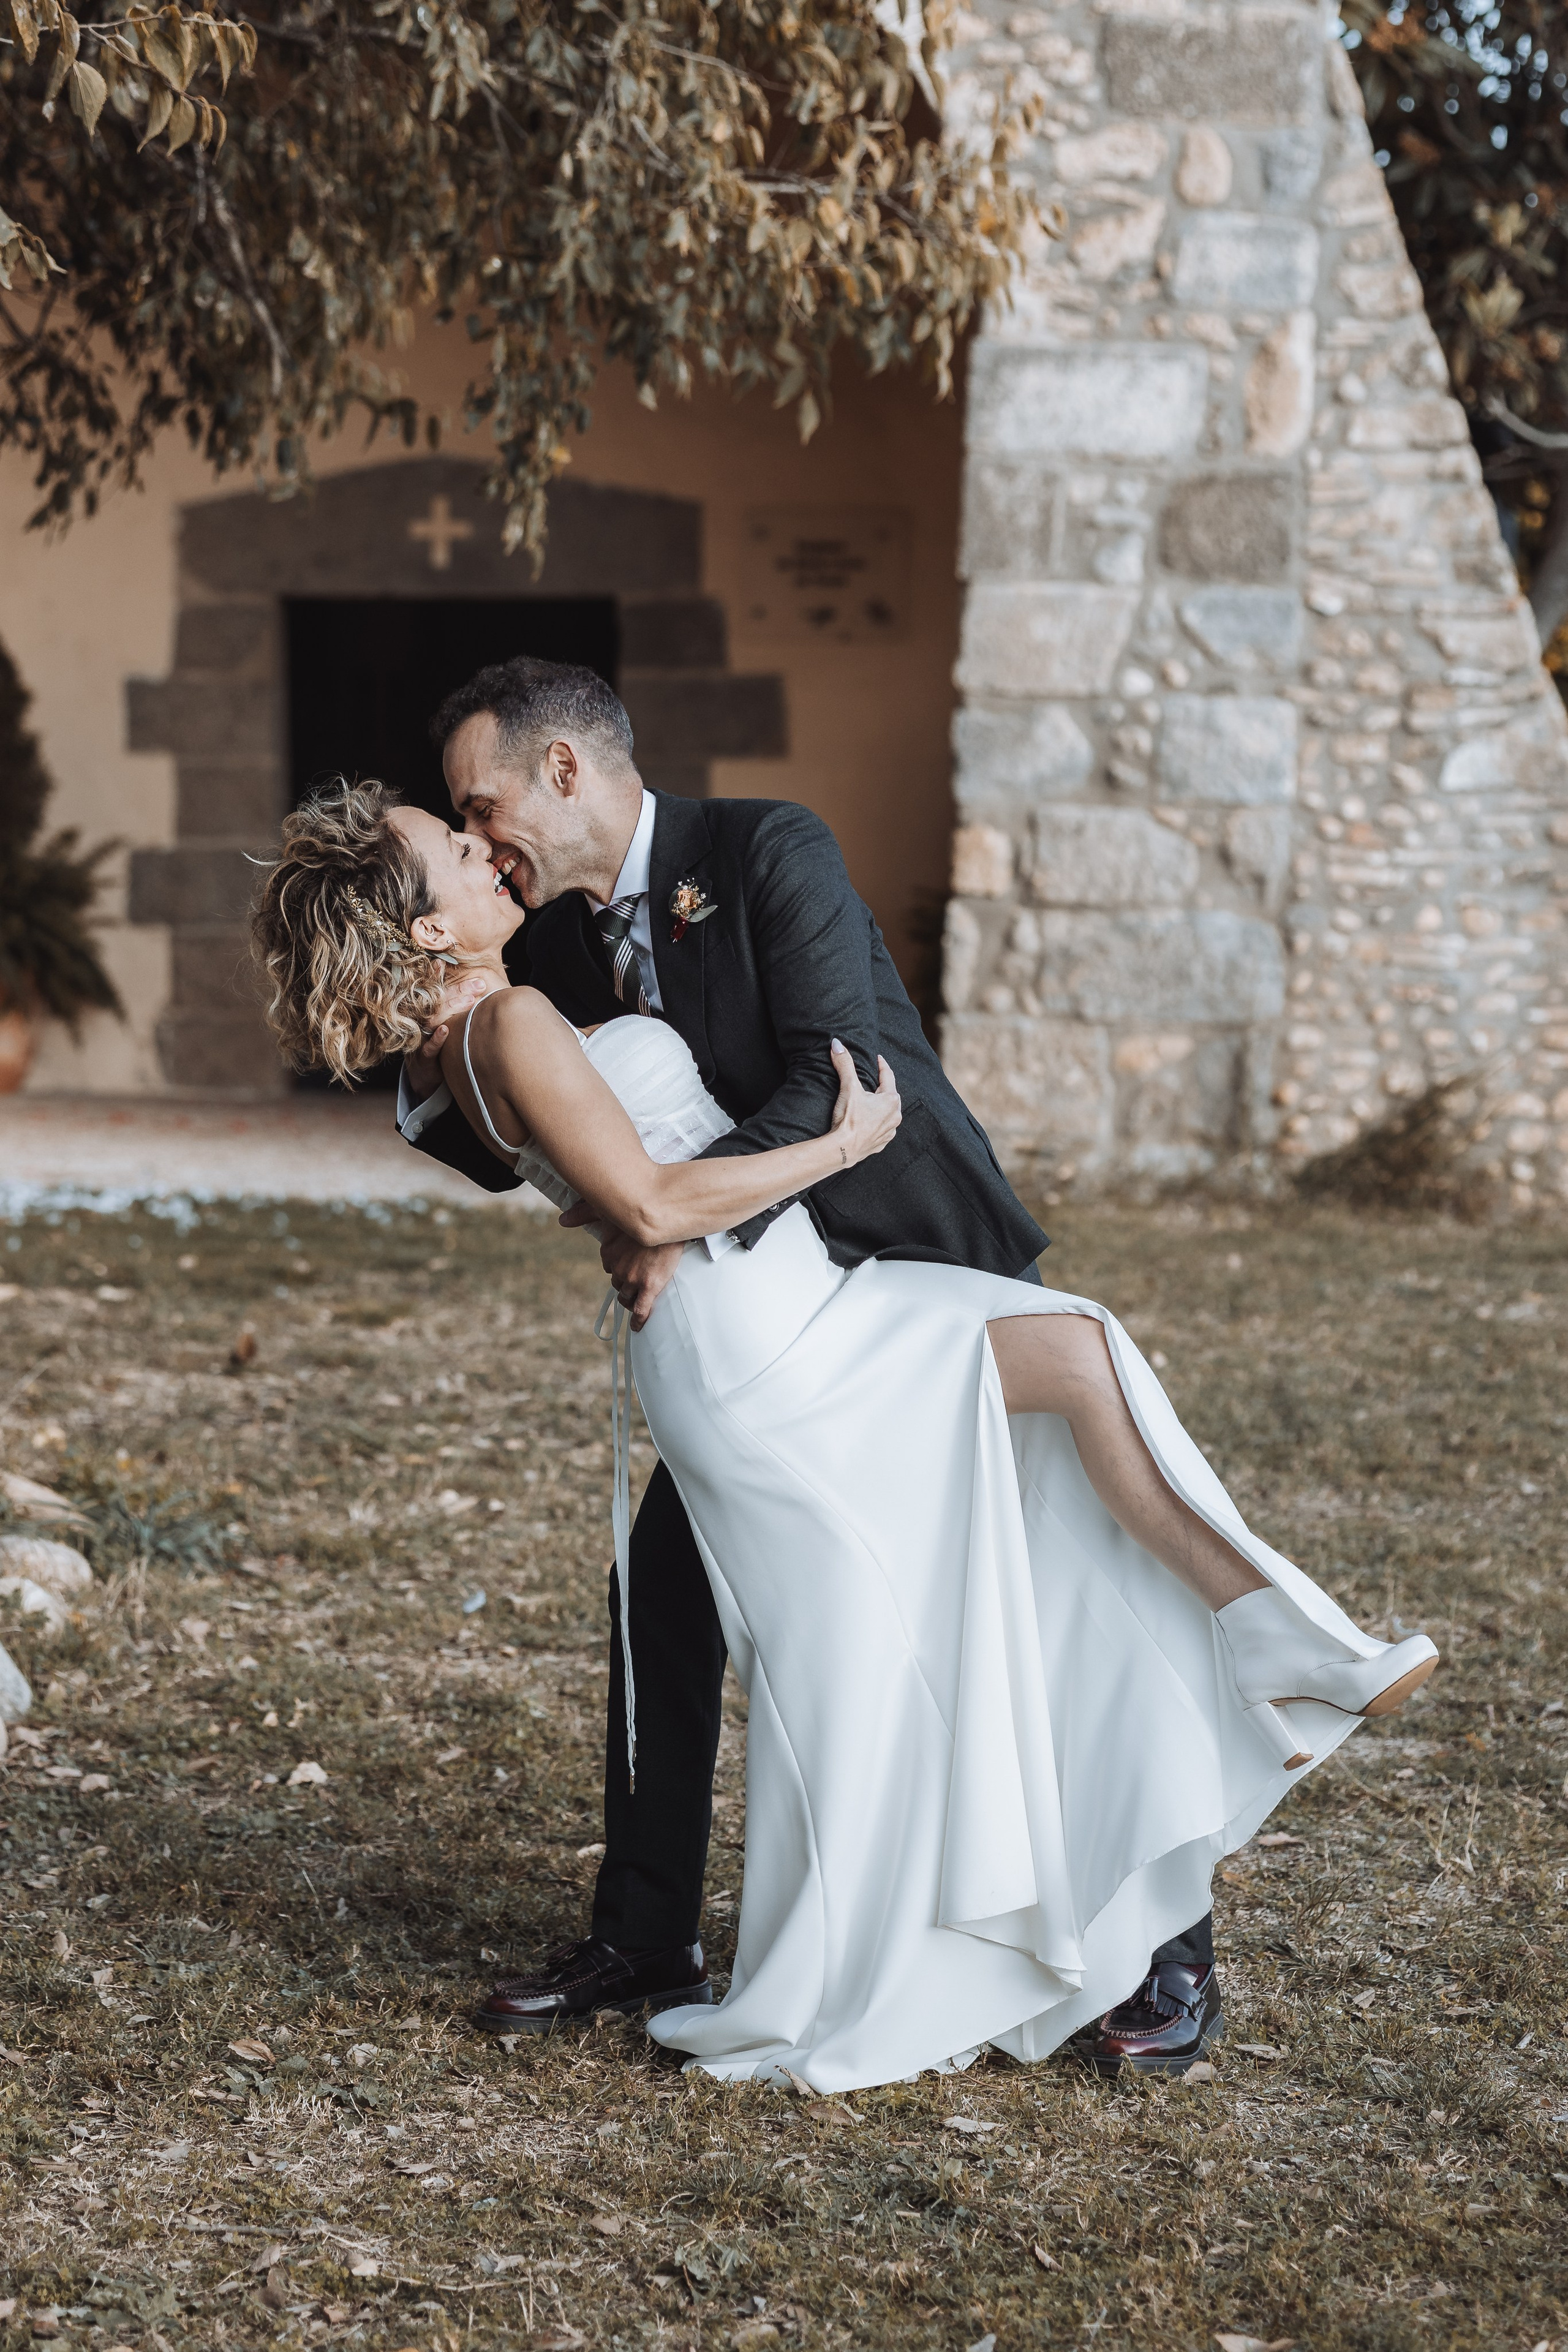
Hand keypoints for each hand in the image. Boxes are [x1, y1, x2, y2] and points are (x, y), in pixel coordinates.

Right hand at [403, 968, 494, 1103]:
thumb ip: (457, 1005)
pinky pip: (428, 1048)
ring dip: (452, 1009)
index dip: (437, 974)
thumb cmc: (442, 1044)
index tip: (445, 961)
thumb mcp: (448, 1023)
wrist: (425, 1076)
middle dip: (458, 990)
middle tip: (480, 983)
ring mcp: (420, 1039)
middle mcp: (421, 1021)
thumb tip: (482, 985)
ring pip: (433, 1020)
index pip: (434, 989)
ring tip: (471, 1000)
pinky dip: (437, 1038)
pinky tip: (446, 1029)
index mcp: (427, 1011)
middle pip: (437, 1001)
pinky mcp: (423, 1058)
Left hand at [560, 1207, 683, 1329]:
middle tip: (637, 1280)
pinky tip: (637, 1326)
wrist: (668, 1219)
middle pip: (618, 1283)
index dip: (618, 1267)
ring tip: (639, 1299)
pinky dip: (638, 1319)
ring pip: (627, 1297)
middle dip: (625, 1284)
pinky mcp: (650, 1286)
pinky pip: (641, 1309)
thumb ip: (583, 1213)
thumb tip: (561, 1220)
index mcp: (608, 1252)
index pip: (609, 1266)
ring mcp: (633, 1279)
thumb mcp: (608, 1210)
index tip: (628, 1264)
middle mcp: (617, 1268)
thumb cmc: (640, 1213)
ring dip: (631, 1299)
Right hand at [826, 1039, 900, 1168]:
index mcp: (891, 1100)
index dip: (882, 1065)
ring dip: (881, 1107)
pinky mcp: (881, 1143)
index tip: (877, 1059)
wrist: (843, 1150)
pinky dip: (876, 1123)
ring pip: (888, 1113)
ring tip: (871, 1102)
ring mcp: (889, 1131)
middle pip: (890, 1095)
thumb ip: (845, 1064)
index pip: (888, 1076)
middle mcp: (895, 1116)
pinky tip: (869, 1122)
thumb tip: (837, 1044)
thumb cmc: (849, 1119)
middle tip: (874, 1080)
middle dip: (882, 1087)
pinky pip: (882, 1129)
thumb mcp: (848, 1088)